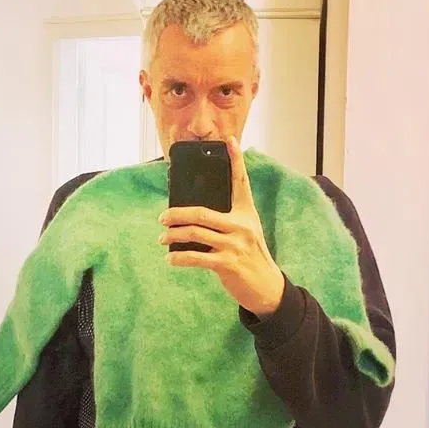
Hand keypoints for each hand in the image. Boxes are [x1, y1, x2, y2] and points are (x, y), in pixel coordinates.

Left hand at [159, 136, 284, 317]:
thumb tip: (192, 216)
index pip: (241, 181)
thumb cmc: (250, 256)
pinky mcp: (227, 264)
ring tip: (162, 238)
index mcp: (246, 213)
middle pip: (202, 213)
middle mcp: (242, 225)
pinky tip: (170, 259)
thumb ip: (226, 220)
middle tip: (162, 217)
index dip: (236, 160)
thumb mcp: (245, 232)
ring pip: (195, 233)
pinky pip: (196, 257)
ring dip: (173, 236)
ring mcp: (235, 245)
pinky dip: (179, 258)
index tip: (229, 140)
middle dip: (177, 213)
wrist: (267, 287)